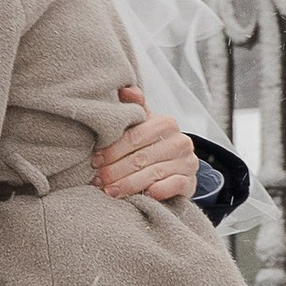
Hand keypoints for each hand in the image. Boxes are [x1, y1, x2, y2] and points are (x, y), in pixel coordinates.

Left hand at [94, 85, 197, 207]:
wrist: (175, 168)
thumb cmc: (151, 145)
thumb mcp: (142, 124)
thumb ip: (134, 107)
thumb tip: (124, 89)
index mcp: (166, 123)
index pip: (134, 137)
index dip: (112, 150)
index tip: (94, 161)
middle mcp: (180, 141)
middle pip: (141, 157)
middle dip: (115, 170)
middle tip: (97, 180)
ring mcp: (188, 162)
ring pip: (154, 174)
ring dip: (129, 184)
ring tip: (110, 191)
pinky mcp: (191, 182)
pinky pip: (175, 186)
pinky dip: (159, 191)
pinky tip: (144, 196)